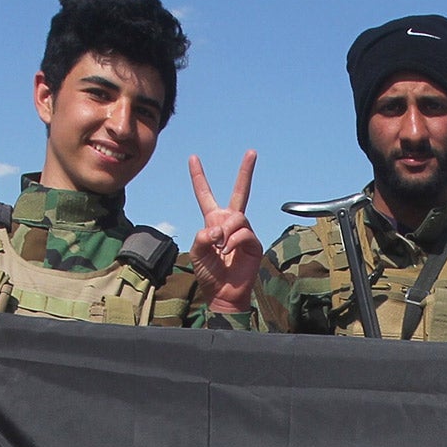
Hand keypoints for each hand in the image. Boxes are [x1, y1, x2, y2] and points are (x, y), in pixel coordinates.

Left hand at [190, 151, 260, 311]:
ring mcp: (243, 232)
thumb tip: (219, 229)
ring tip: (221, 247)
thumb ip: (202, 236)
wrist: (223, 294)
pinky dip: (233, 241)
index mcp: (212, 221)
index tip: (193, 158)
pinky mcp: (253, 243)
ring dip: (226, 231)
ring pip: (237, 217)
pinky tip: (228, 252)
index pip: (205, 194)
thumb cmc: (208, 274)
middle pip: (239, 192)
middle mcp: (230, 223)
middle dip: (246, 171)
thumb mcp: (196, 252)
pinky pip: (243, 233)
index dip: (198, 177)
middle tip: (252, 152)